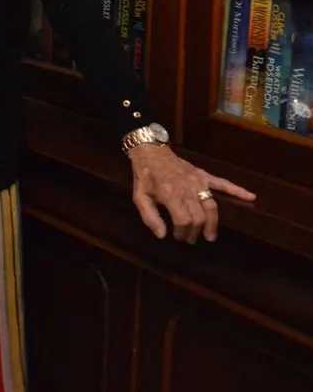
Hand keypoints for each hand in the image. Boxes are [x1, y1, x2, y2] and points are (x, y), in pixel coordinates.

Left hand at [128, 144, 255, 242]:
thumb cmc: (144, 176)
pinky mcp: (203, 175)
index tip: (178, 237)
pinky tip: (251, 197)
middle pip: (199, 217)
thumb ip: (150, 217)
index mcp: (171, 195)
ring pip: (212, 207)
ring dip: (212, 224)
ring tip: (210, 236)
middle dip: (196, 232)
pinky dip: (237, 190)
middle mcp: (187, 189)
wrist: (151, 152)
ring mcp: (198, 182)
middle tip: (190, 239)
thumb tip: (162, 235)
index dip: (182, 233)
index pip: (184, 221)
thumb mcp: (139, 197)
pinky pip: (223, 183)